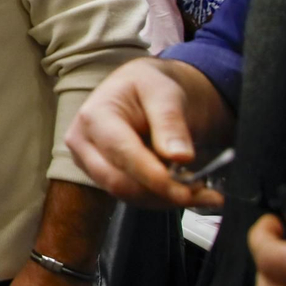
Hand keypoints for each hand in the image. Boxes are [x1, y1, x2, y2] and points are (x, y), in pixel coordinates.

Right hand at [65, 58, 226, 210]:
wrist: (141, 91)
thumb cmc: (148, 86)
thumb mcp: (164, 93)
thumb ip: (170, 122)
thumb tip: (180, 157)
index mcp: (94, 116)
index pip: (121, 152)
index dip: (152, 175)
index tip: (186, 189)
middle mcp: (83, 142)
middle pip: (118, 181)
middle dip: (162, 192)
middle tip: (202, 193)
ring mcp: (88, 162)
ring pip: (126, 194)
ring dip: (165, 199)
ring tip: (202, 191)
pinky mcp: (102, 177)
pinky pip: (132, 197)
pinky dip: (161, 198)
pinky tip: (186, 190)